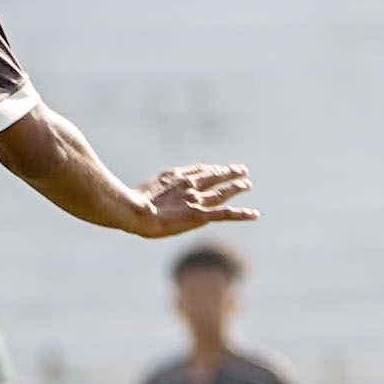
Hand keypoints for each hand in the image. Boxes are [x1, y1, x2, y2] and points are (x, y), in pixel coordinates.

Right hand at [135, 163, 258, 236]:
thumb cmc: (129, 205)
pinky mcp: (201, 215)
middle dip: (228, 172)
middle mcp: (189, 185)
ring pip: (223, 192)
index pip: (198, 170)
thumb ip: (147, 192)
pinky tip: (254, 214)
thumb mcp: (137, 192)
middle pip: (214, 176)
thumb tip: (136, 199)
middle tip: (241, 170)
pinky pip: (226, 214)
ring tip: (247, 184)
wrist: (135, 212)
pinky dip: (242, 214)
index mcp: (174, 177)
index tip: (217, 168)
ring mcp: (196, 200)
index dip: (210, 169)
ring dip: (236, 188)